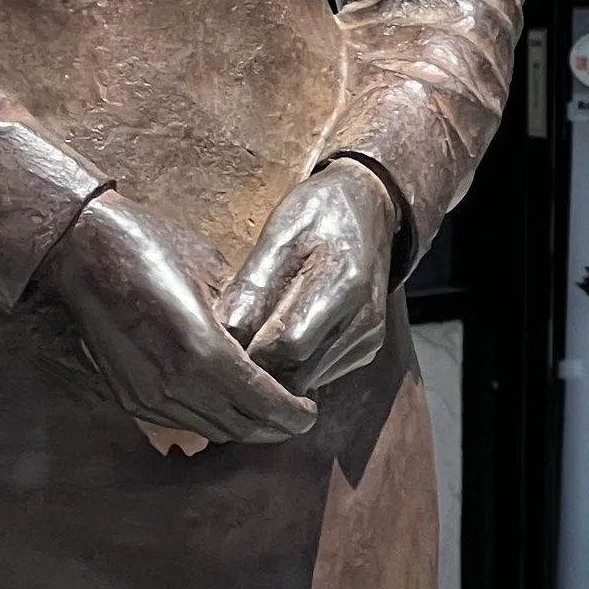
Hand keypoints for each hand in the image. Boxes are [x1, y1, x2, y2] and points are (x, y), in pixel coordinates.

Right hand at [39, 190, 317, 447]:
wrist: (83, 251)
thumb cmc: (152, 246)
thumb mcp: (212, 272)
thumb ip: (243, 315)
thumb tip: (268, 340)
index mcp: (204, 351)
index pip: (264, 403)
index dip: (293, 414)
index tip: (311, 411)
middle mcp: (176, 384)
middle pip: (241, 427)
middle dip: (274, 426)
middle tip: (295, 415)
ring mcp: (149, 397)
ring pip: (212, 430)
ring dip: (242, 425)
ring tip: (262, 407)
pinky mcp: (129, 398)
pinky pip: (182, 422)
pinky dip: (210, 418)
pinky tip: (221, 399)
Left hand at [219, 159, 396, 393]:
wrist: (370, 207)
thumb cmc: (318, 213)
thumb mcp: (279, 232)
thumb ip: (254, 283)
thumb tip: (226, 331)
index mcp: (344, 285)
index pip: (288, 345)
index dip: (249, 351)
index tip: (218, 339)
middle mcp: (364, 320)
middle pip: (299, 372)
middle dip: (258, 366)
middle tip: (225, 345)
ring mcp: (368, 337)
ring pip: (308, 381)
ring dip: (275, 369)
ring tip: (250, 337)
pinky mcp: (366, 347)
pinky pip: (320, 374)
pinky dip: (294, 365)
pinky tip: (278, 336)